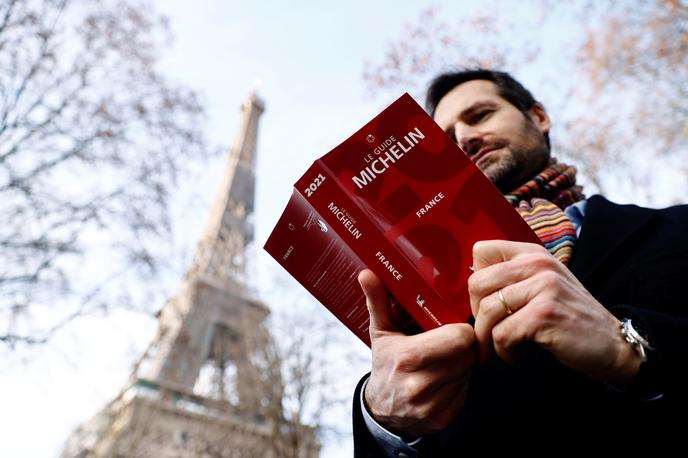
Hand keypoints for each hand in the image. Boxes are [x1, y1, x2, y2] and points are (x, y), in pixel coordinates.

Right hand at [359, 269, 475, 435]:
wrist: (381, 410)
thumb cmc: (385, 364)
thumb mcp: (381, 332)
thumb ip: (378, 301)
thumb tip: (367, 273)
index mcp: (407, 358)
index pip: (460, 338)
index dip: (460, 330)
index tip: (451, 328)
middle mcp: (420, 384)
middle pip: (468, 354)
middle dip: (462, 346)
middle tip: (448, 343)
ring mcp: (432, 405)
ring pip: (469, 372)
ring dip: (461, 365)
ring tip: (442, 361)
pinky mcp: (443, 419)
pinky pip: (466, 391)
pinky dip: (459, 383)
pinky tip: (442, 379)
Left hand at [468, 240, 641, 383]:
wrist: (614, 344)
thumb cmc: (571, 318)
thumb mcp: (544, 284)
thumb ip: (514, 277)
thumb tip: (472, 284)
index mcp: (533, 253)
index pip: (481, 251)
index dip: (476, 281)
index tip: (485, 303)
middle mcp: (538, 263)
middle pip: (476, 283)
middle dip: (475, 313)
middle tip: (488, 331)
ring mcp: (543, 287)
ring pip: (487, 310)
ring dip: (486, 338)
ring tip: (497, 349)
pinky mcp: (544, 314)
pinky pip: (502, 333)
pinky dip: (502, 351)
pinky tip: (513, 355)